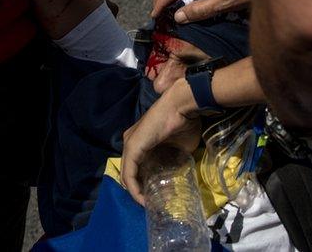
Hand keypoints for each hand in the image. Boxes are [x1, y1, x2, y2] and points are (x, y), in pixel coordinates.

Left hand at [121, 81, 200, 204]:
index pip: (136, 167)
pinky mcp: (132, 148)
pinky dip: (134, 189)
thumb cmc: (184, 123)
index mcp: (140, 140)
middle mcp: (130, 142)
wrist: (182, 106)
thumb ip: (174, 160)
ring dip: (137, 192)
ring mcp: (129, 144)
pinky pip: (129, 174)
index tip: (156, 196)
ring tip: (148, 204)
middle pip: (130, 172)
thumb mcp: (180, 149)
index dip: (144, 183)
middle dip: (140, 190)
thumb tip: (176, 176)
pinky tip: (143, 199)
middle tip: (152, 203)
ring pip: (127, 175)